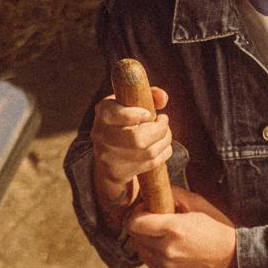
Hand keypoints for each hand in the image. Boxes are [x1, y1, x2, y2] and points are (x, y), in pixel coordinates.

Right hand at [90, 86, 171, 215]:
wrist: (107, 156)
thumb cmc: (123, 121)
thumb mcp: (130, 103)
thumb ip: (148, 95)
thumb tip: (163, 98)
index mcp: (103, 113)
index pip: (113, 114)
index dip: (133, 115)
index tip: (147, 114)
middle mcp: (102, 136)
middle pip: (137, 139)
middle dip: (159, 129)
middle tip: (163, 120)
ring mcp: (110, 157)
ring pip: (148, 152)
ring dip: (165, 139)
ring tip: (165, 132)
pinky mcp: (120, 172)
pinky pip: (152, 163)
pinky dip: (164, 151)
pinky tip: (162, 144)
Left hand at [126, 186, 237, 267]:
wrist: (234, 258)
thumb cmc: (218, 226)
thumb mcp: (198, 203)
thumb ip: (174, 194)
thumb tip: (155, 189)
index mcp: (174, 228)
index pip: (134, 222)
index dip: (137, 212)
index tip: (147, 208)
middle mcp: (166, 249)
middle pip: (134, 235)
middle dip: (140, 224)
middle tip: (153, 219)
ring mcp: (166, 265)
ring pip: (139, 249)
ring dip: (144, 239)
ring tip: (161, 234)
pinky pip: (148, 261)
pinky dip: (151, 252)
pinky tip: (167, 246)